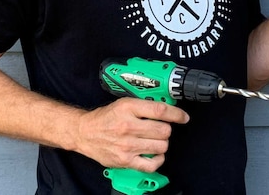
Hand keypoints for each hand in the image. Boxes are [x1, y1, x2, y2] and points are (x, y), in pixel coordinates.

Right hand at [74, 98, 189, 171]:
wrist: (84, 132)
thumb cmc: (105, 118)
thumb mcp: (123, 103)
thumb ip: (144, 106)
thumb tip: (167, 109)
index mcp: (128, 108)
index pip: (160, 110)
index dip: (176, 114)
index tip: (183, 117)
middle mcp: (128, 126)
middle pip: (163, 130)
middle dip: (166, 130)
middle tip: (161, 129)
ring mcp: (127, 145)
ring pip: (161, 146)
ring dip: (162, 143)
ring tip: (154, 140)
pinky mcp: (125, 160)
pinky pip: (151, 164)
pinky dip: (158, 160)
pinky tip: (154, 154)